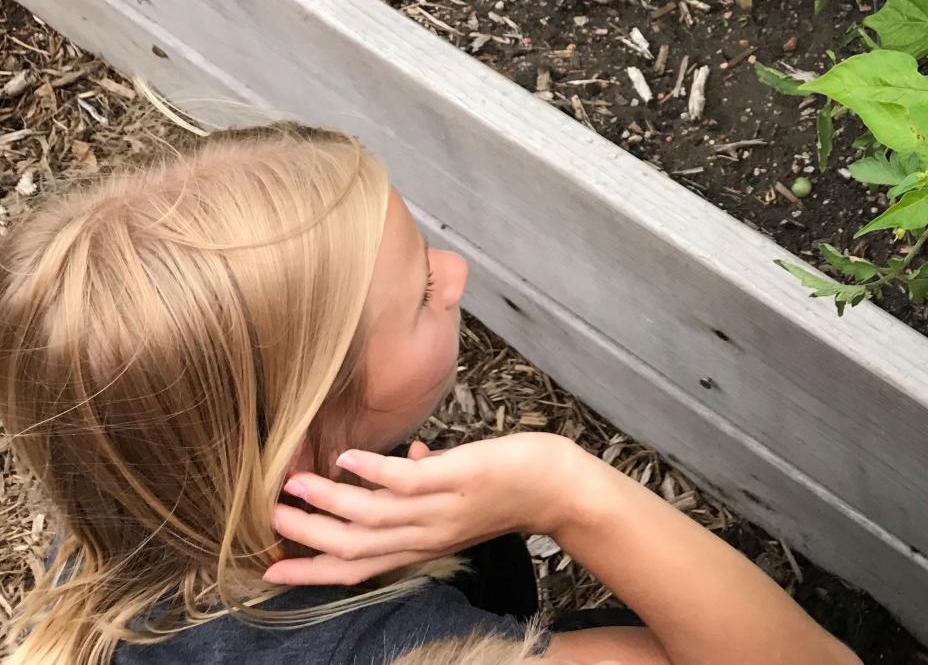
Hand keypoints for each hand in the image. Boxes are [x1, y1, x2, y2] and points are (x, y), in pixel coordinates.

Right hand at [265, 432, 592, 586]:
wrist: (559, 488)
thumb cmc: (507, 486)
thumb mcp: (457, 496)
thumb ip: (426, 482)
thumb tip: (406, 455)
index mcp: (420, 542)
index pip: (358, 566)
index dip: (313, 571)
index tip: (270, 573)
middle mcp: (426, 535)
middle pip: (355, 547)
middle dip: (308, 537)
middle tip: (268, 520)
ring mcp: (441, 509)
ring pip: (373, 517)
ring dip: (328, 502)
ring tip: (291, 486)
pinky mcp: (458, 480)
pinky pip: (408, 481)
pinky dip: (374, 472)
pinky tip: (345, 459)